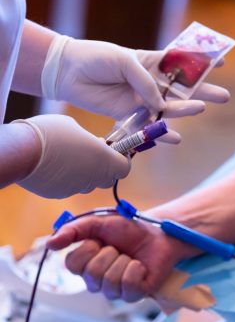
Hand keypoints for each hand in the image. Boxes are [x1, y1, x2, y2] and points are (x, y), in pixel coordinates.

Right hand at [13, 115, 129, 197]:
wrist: (22, 152)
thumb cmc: (51, 133)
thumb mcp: (75, 127)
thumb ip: (89, 140)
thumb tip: (89, 145)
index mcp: (104, 161)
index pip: (124, 167)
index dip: (121, 158)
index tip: (113, 149)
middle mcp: (93, 178)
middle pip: (108, 178)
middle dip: (104, 166)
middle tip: (92, 150)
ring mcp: (76, 188)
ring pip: (87, 182)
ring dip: (84, 171)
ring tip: (68, 155)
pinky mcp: (60, 194)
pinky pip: (69, 186)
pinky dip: (66, 177)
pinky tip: (53, 164)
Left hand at [41, 35, 229, 119]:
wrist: (69, 72)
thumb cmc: (96, 58)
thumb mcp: (124, 61)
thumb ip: (144, 82)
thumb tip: (160, 103)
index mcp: (151, 62)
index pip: (181, 62)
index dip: (201, 63)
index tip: (222, 62)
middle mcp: (150, 82)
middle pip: (182, 88)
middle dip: (203, 90)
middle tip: (224, 96)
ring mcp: (141, 100)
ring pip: (169, 107)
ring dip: (185, 109)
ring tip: (201, 109)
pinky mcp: (129, 115)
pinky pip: (149, 125)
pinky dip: (161, 133)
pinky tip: (175, 138)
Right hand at [47, 214, 184, 301]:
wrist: (157, 233)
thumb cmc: (128, 230)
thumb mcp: (98, 223)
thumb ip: (73, 230)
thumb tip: (50, 244)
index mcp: (85, 265)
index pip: (72, 264)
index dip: (88, 248)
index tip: (100, 240)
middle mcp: (97, 281)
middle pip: (92, 273)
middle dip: (109, 253)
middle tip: (119, 248)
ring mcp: (115, 291)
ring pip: (110, 281)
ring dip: (124, 261)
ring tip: (130, 257)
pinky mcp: (134, 295)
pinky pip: (128, 285)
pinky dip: (136, 270)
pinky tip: (140, 266)